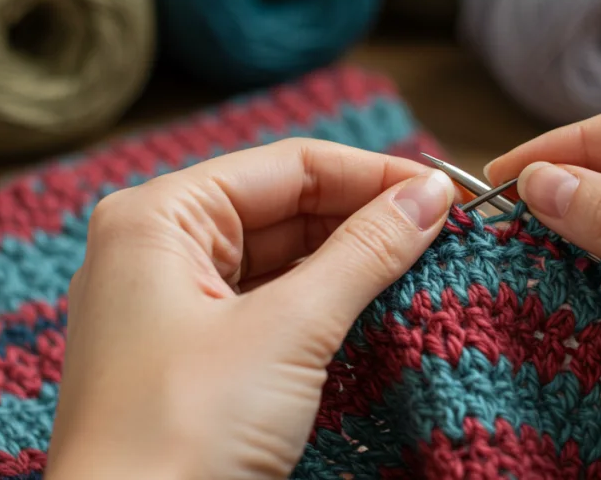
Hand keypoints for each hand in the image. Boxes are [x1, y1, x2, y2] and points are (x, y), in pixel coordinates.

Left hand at [45, 138, 454, 479]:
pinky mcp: (188, 357)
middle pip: (282, 207)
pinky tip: (376, 306)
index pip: (286, 166)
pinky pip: (266, 306)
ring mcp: (169, 305)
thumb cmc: (179, 435)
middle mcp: (156, 249)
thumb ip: (363, 253)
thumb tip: (427, 197)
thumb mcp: (287, 332)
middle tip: (445, 230)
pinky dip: (321, 304)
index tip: (444, 191)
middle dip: (364, 217)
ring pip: (278, 258)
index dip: (371, 174)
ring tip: (424, 263)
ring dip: (349, 261)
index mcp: (157, 218)